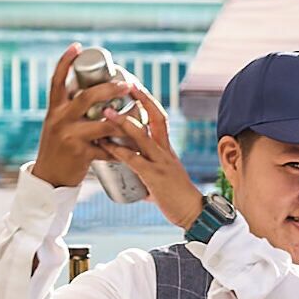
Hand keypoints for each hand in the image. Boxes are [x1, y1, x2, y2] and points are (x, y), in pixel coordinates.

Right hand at [28, 46, 133, 189]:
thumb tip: (90, 88)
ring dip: (126, 119)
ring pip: (104, 124)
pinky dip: (124, 148)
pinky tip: (136, 146)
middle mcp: (60, 119)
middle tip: (128, 84)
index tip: (77, 46)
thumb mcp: (57, 124)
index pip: (57, 80)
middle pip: (87, 97)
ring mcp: (70, 137)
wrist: (48, 178)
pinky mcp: (81, 154)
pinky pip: (108, 148)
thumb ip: (70, 109)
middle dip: (110, 88)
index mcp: (54, 109)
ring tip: (140, 113)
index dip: (66, 61)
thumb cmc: (57, 148)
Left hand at [91, 83, 204, 227]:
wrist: (193, 213)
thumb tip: (132, 178)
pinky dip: (118, 151)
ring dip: (123, 122)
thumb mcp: (162, 179)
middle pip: (156, 117)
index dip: (148, 101)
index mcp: (167, 149)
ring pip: (142, 136)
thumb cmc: (177, 198)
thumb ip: (146, 174)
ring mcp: (161, 162)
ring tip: (106, 112)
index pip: (160, 117)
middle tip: (125, 85)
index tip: (135, 87)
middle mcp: (165, 151)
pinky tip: (105, 146)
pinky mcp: (154, 176)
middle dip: (141, 100)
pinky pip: (134, 160)